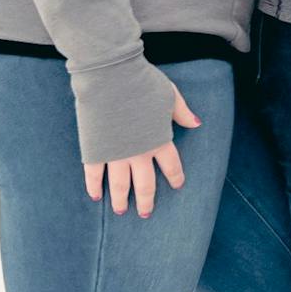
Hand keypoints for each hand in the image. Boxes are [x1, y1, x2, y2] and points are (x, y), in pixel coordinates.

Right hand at [86, 88, 200, 216]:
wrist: (110, 77)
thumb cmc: (143, 82)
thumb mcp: (170, 95)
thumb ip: (182, 113)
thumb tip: (196, 123)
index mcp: (160, 141)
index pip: (171, 166)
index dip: (175, 177)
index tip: (177, 186)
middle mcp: (139, 153)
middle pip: (145, 185)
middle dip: (146, 201)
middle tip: (146, 214)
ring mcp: (116, 154)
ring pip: (120, 185)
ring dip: (121, 200)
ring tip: (122, 211)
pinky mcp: (95, 150)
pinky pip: (94, 174)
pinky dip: (94, 187)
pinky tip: (96, 196)